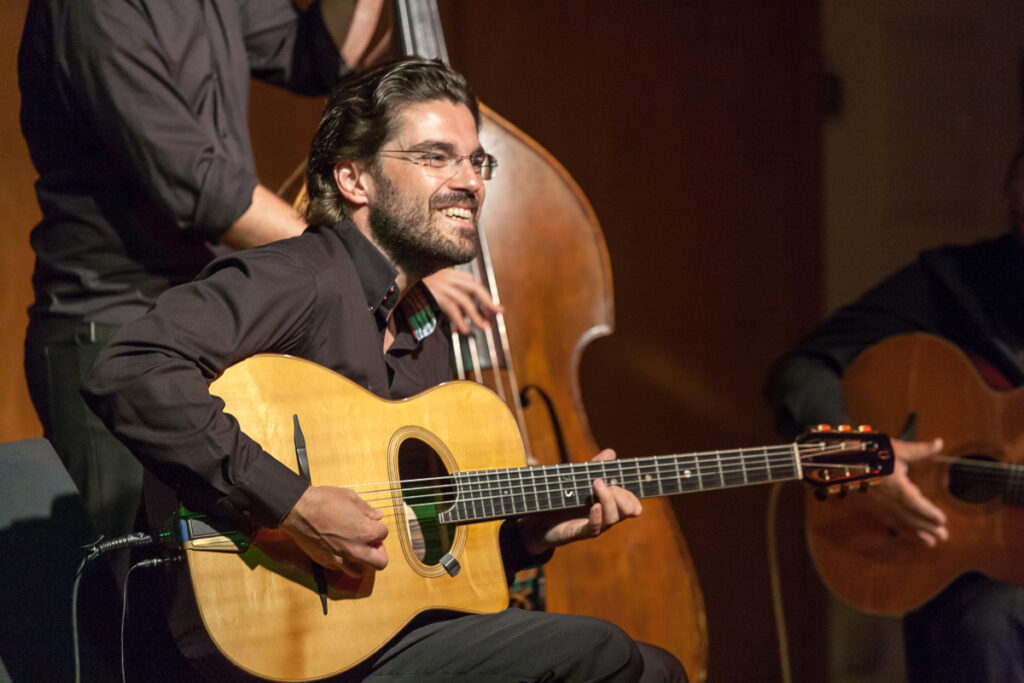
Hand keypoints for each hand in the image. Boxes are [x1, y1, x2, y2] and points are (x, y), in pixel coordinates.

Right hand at [280, 485, 388, 575]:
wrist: (299, 510)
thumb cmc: (324, 501)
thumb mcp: (350, 498)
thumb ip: (367, 509)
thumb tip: (377, 516)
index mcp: (365, 532)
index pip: (384, 534)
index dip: (378, 527)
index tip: (370, 524)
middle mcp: (356, 549)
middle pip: (380, 563)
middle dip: (378, 553)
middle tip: (371, 543)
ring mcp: (340, 558)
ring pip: (359, 572)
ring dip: (360, 562)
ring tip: (355, 549)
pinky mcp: (326, 562)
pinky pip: (339, 568)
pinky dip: (341, 562)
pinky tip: (337, 549)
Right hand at [423, 268, 502, 334]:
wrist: (396, 282)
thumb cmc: (415, 287)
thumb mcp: (433, 285)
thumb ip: (449, 292)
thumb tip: (464, 312)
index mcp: (449, 273)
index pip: (471, 282)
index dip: (484, 296)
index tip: (494, 307)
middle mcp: (447, 277)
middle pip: (474, 288)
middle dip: (487, 301)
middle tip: (498, 312)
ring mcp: (442, 286)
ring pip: (465, 301)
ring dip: (476, 316)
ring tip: (484, 328)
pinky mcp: (435, 295)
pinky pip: (452, 309)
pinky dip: (460, 320)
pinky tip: (463, 330)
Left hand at [518, 449, 642, 554]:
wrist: (539, 520)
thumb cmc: (563, 500)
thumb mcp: (579, 480)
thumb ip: (596, 467)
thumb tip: (611, 452)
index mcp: (610, 506)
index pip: (633, 505)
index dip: (632, 496)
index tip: (623, 482)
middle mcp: (606, 517)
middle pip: (628, 511)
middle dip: (622, 495)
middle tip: (604, 482)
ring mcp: (594, 526)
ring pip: (613, 518)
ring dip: (608, 499)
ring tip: (597, 484)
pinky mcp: (580, 532)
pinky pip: (594, 528)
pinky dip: (597, 516)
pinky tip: (594, 505)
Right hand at [869, 438, 946, 546]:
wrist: (840, 460)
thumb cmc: (868, 453)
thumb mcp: (895, 449)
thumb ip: (919, 450)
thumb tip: (938, 444)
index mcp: (895, 485)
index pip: (915, 502)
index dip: (929, 513)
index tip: (942, 520)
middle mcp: (887, 499)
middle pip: (910, 517)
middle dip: (927, 527)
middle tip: (943, 536)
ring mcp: (878, 505)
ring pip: (900, 523)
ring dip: (915, 534)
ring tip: (930, 542)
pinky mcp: (871, 507)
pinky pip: (888, 522)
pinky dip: (899, 531)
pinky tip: (907, 535)